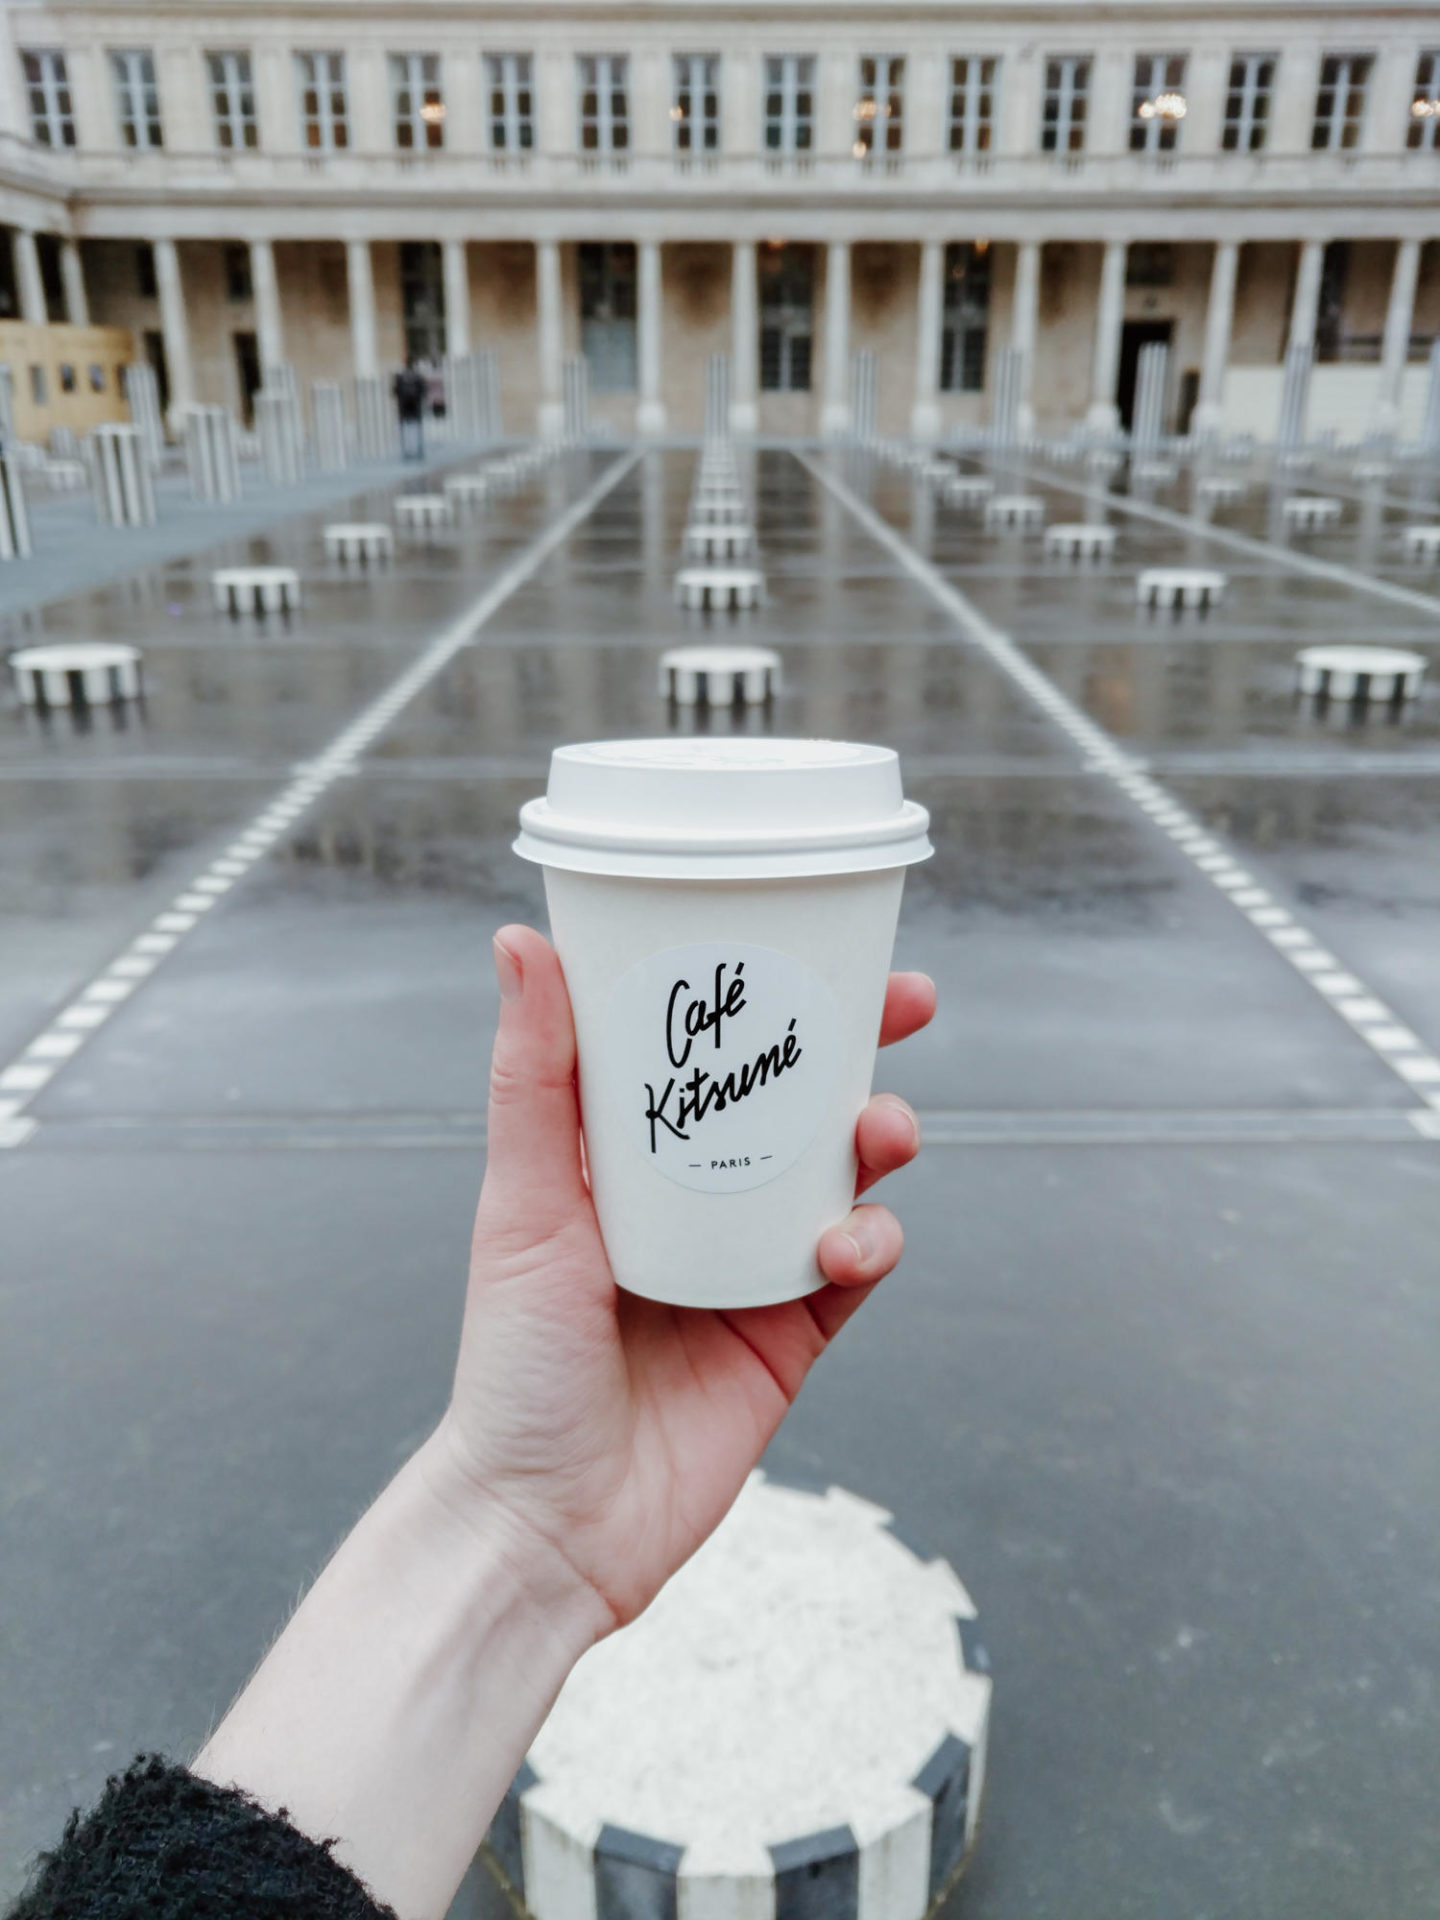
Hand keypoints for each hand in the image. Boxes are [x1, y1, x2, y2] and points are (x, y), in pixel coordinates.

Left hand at [431, 924, 934, 1633]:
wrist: (549, 1522)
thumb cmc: (511, 1363)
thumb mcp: (522, 1204)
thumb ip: (535, 1079)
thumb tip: (521, 940)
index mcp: (630, 1157)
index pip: (705, 1049)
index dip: (760, 991)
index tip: (810, 937)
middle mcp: (696, 1199)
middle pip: (793, 1098)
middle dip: (855, 1046)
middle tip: (904, 1003)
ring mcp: (751, 1263)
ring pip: (842, 1173)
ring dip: (877, 1137)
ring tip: (880, 1133)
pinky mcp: (794, 1333)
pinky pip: (857, 1266)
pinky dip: (870, 1242)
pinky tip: (845, 1246)